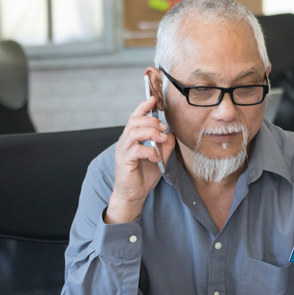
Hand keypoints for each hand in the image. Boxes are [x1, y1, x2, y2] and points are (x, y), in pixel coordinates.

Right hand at [105, 98, 175, 224]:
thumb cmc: (143, 175)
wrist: (132, 195)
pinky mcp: (124, 161)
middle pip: (134, 121)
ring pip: (134, 132)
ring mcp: (123, 151)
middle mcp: (125, 142)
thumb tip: (170, 134)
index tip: (153, 99)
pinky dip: (149, 151)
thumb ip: (165, 146)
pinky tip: (156, 158)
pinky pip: (136, 150)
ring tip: (161, 140)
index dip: (143, 107)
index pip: (135, 117)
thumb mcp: (159, 158)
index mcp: (131, 138)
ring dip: (151, 133)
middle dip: (151, 121)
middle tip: (164, 129)